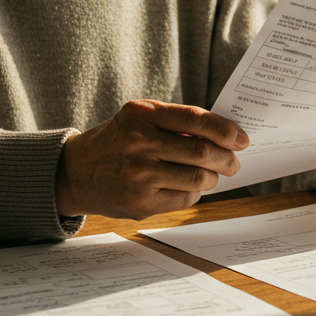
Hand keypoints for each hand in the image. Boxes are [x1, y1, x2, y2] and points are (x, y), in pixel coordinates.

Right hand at [56, 100, 247, 219]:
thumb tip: (224, 136)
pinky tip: (188, 187)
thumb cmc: (117, 141)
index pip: (196, 119)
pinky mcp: (139, 202)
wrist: (74, 172)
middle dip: (227, 159)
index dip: (226, 130)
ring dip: (213, 178)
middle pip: (202, 152)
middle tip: (234, 162)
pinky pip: (184, 198)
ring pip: (198, 178)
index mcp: (141, 113)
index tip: (241, 138)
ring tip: (211, 175)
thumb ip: (175, 123)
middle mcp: (138, 142)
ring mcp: (138, 174)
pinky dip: (194, 193)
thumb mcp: (138, 119)